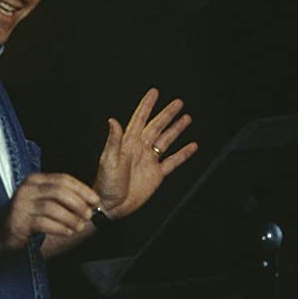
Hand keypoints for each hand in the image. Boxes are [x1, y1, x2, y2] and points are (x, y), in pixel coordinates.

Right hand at [0, 173, 99, 250]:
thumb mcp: (42, 200)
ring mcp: (22, 204)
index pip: (63, 179)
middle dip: (78, 203)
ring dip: (70, 218)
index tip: (95, 200)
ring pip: (53, 208)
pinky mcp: (19, 221)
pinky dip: (59, 228)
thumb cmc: (27, 216)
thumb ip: (62, 198)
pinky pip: (44, 223)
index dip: (82, 189)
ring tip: (79, 226)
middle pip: (59, 191)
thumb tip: (90, 203)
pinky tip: (67, 232)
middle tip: (88, 215)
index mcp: (35, 180)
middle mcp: (28, 188)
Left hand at [95, 88, 197, 219]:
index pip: (140, 119)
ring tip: (187, 118)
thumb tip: (112, 120)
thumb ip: (113, 141)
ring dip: (176, 130)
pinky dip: (183, 154)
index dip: (147, 106)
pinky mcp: (156, 175)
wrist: (111, 206)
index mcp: (127, 143)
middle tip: (178, 102)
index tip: (154, 92)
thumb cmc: (105, 184)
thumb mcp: (107, 161)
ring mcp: (149, 161)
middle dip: (167, 114)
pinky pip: (172, 161)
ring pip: (166, 141)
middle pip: (157, 127)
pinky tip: (192, 146)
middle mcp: (140, 149)